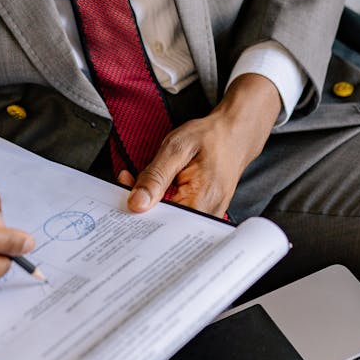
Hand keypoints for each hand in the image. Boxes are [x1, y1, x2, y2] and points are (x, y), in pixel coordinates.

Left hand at [119, 74, 281, 216]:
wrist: (234, 134)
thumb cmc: (211, 137)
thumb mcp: (177, 148)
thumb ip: (155, 176)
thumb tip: (137, 203)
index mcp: (202, 201)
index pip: (163, 222)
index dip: (140, 211)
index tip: (125, 191)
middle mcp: (207, 214)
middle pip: (164, 225)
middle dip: (141, 206)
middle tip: (128, 182)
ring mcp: (206, 215)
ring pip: (168, 220)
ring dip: (150, 203)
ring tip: (140, 181)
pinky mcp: (202, 212)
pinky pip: (175, 213)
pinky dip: (160, 202)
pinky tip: (153, 187)